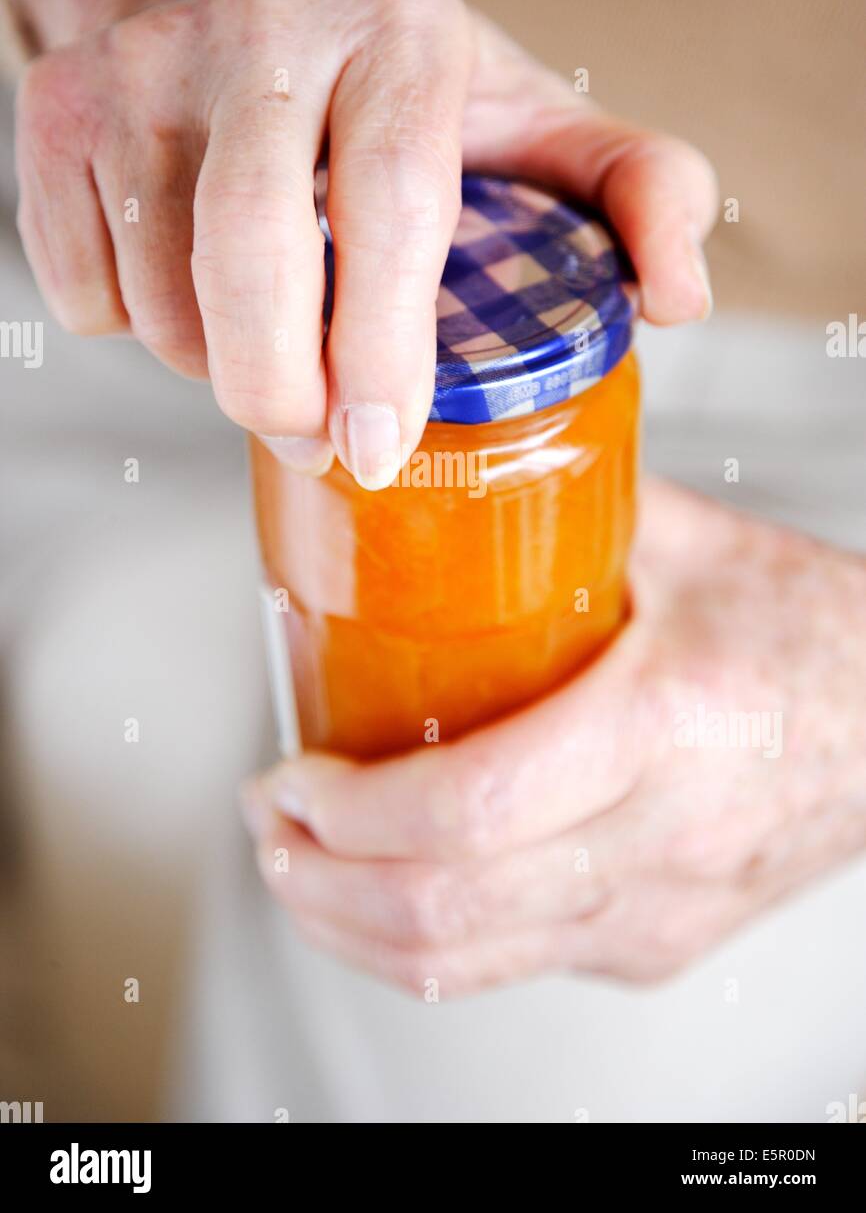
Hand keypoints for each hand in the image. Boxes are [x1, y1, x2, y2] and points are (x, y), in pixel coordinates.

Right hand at [13, 0, 715, 487]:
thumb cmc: (392, 82)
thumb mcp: (532, 119)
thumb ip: (636, 190)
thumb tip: (680, 300)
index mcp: (400, 34)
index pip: (392, 211)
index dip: (382, 353)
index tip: (377, 450)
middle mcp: (265, 31)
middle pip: (250, 265)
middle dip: (278, 392)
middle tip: (311, 437)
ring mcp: (143, 63)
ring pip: (160, 299)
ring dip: (213, 364)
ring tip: (262, 335)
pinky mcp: (55, 107)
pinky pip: (85, 290)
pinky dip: (133, 326)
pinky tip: (180, 282)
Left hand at [241, 479, 865, 995]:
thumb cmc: (806, 630)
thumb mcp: (690, 543)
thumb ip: (569, 498)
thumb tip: (447, 469)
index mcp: (666, 729)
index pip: (474, 809)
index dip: (351, 810)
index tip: (291, 772)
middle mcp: (661, 844)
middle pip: (447, 912)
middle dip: (319, 880)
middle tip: (272, 821)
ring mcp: (656, 914)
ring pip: (464, 967)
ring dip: (348, 925)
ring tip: (299, 864)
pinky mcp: (651, 947)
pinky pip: (507, 969)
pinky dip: (416, 940)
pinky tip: (381, 888)